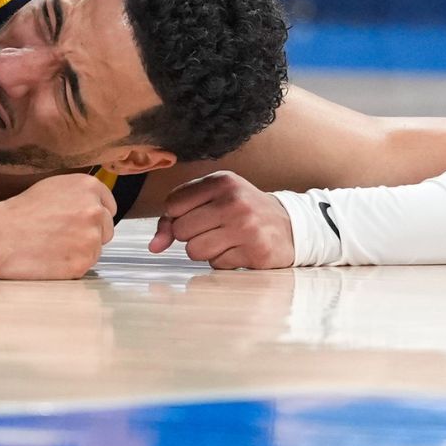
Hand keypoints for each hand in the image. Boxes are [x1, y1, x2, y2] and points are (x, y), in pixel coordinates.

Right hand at [0, 173, 115, 278]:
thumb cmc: (17, 212)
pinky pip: (83, 267)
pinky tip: (49, 258)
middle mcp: (94, 210)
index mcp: (88, 187)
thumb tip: (97, 207)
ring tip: (51, 246)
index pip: (109, 207)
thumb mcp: (52, 187)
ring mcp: (90, 238)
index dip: (91, 216)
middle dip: (88, 234)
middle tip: (59, 236)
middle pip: (106, 230)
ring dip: (79, 251)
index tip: (75, 222)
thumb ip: (79, 195)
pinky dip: (69, 266)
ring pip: (95, 250)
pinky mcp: (82, 263)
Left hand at [148, 170, 294, 268]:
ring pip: (194, 251)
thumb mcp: (212, 199)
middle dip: (190, 235)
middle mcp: (234, 201)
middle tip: (212, 229)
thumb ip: (175, 216)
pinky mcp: (256, 252)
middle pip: (181, 230)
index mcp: (221, 181)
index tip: (194, 215)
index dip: (176, 216)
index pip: (172, 204)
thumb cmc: (241, 211)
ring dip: (205, 251)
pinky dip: (223, 261)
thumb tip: (154, 246)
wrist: (291, 226)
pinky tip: (239, 249)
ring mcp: (246, 227)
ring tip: (224, 240)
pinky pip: (216, 264)